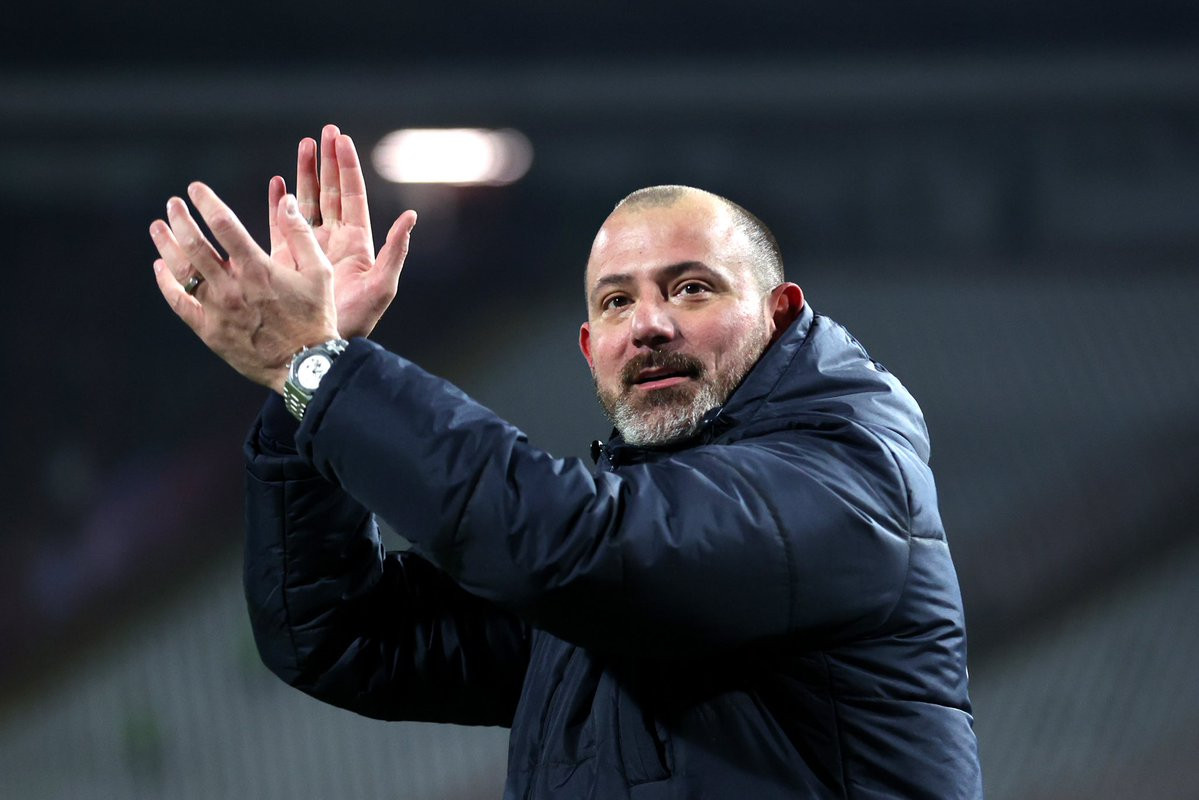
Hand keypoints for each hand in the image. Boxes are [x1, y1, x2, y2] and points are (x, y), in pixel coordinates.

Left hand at [150, 183, 339, 392]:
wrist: (305, 364)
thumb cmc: (315, 317)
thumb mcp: (319, 272)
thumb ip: (300, 235)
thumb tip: (286, 202)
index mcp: (257, 268)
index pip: (222, 224)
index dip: (205, 202)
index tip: (195, 189)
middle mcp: (232, 286)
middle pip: (194, 244)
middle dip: (180, 219)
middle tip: (173, 204)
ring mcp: (217, 309)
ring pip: (181, 271)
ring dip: (166, 245)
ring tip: (158, 227)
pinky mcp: (209, 330)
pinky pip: (180, 303)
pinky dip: (166, 283)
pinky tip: (161, 268)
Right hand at [270, 124, 417, 338]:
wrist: (322, 346)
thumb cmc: (356, 321)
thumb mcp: (382, 286)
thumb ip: (396, 251)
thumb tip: (411, 216)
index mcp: (357, 243)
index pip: (351, 196)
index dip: (347, 167)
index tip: (341, 139)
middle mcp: (334, 241)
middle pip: (330, 192)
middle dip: (327, 162)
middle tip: (323, 132)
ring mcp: (309, 247)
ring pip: (307, 202)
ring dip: (305, 174)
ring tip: (303, 146)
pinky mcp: (288, 258)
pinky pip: (281, 224)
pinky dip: (279, 203)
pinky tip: (277, 183)